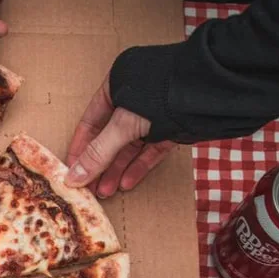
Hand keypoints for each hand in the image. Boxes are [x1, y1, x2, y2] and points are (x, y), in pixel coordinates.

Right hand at [65, 76, 174, 196]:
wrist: (206, 95)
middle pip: (110, 138)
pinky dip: (139, 166)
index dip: (80, 148)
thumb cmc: (159, 97)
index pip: (90, 121)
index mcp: (115, 85)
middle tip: (90, 188)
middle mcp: (133, 99)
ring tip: (107, 191)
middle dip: (101, 165)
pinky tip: (128, 183)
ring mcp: (152, 115)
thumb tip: (72, 177)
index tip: (72, 171)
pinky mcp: (170, 128)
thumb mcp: (122, 125)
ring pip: (130, 146)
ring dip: (118, 169)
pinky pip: (150, 150)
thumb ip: (98, 153)